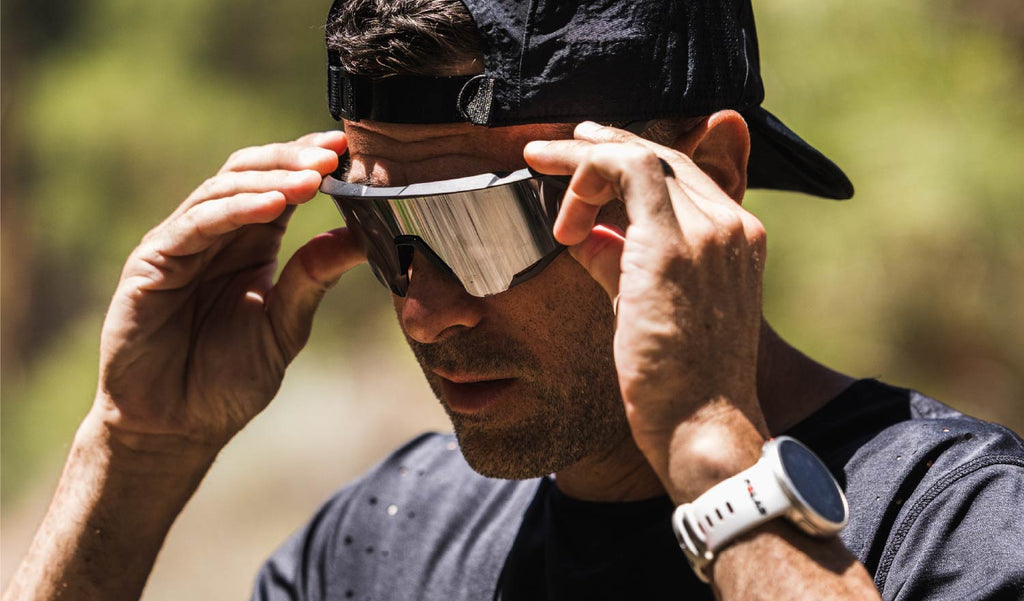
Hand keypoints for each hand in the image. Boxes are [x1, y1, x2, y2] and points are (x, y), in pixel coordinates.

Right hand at [93, 131, 363, 453]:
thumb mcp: (284, 325)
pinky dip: (235, 209)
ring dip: (271, 179)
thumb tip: (360, 236)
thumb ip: (313, 279)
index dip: (310, 162)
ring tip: (313, 179)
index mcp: (250, 243)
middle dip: (294, 159)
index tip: (350, 151)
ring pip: (224, 189)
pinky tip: (274, 206)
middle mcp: (215, 234)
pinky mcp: (151, 262)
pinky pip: (195, 224)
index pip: (280, 184)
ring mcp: (180, 244)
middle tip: (334, 155)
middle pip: (250, 172)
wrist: (174, 428)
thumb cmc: (227, 381)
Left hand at [524, 118, 768, 497]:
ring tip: (541, 163)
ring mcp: (709, 232)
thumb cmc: (675, 380)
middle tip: (553, 149)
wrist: (701, 426)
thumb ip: (620, 260)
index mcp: (737, 238)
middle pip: (662, 155)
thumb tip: (584, 233)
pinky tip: (559, 215)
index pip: (681, 173)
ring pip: (641, 154)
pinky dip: (585, 176)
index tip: (585, 165)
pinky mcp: (673, 246)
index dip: (627, 159)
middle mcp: (731, 225)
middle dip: (600, 145)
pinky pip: (626, 173)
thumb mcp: (646, 304)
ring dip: (584, 157)